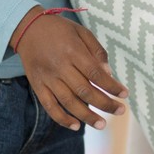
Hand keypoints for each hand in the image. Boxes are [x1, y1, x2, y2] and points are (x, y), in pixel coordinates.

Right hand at [13, 9, 128, 131]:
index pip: (96, 73)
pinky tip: (76, 126)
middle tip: (120, 111)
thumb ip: (96, 51)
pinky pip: (49, 106)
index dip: (111, 86)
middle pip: (85, 90)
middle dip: (104, 103)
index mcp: (73, 51)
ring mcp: (47, 78)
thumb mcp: (81, 31)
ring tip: (102, 125)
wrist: (28, 28)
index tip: (124, 94)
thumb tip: (108, 73)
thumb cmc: (60, 29)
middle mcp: (60, 66)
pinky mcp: (37, 85)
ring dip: (86, 116)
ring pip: (68, 102)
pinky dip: (62, 118)